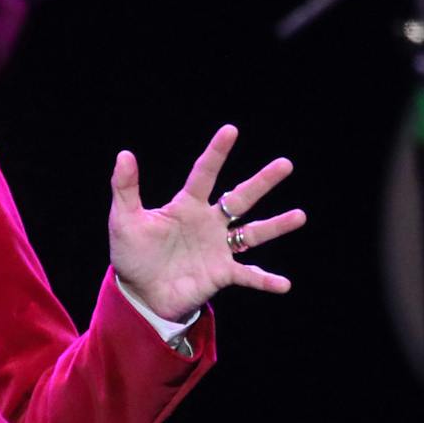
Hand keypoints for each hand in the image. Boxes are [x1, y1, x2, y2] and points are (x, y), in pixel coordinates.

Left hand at [108, 124, 305, 321]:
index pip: (204, 174)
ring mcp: (218, 248)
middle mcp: (209, 223)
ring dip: (276, 225)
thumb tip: (124, 154)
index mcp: (187, 206)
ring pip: (253, 233)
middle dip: (262, 182)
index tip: (231, 130)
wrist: (140, 292)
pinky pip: (248, 276)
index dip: (217, 153)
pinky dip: (265, 280)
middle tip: (286, 164)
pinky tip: (284, 284)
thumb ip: (125, 188)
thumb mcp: (124, 220)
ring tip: (299, 216)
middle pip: (240, 198)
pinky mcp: (221, 274)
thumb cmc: (133, 253)